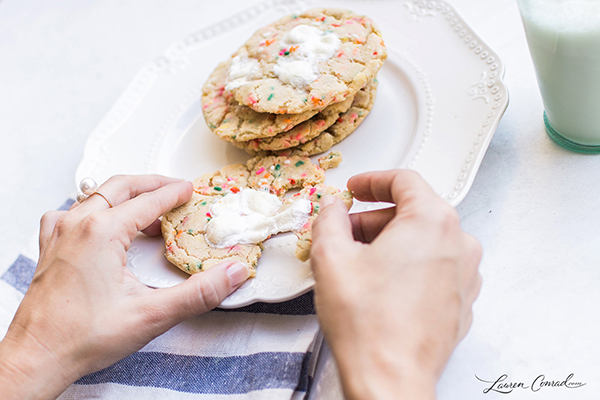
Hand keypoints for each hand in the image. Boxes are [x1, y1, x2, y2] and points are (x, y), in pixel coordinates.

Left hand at [0, 175, 249, 399]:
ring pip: (96, 195)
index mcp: (102, 232)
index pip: (149, 201)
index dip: (174, 193)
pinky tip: (100, 222)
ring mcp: (59, 233)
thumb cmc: (82, 337)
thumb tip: (231, 273)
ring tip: (145, 205)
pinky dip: (92, 208)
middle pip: (121, 186)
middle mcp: (78, 225)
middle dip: (152, 183)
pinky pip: (71, 212)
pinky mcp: (50, 246)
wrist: (38, 356)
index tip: (189, 190)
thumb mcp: (152, 315)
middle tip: (173, 187)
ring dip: (124, 194)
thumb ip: (199, 293)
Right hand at [310, 170, 481, 399]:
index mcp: (432, 221)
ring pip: (425, 240)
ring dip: (392, 242)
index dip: (372, 180)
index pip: (404, 180)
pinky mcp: (462, 300)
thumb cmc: (369, 325)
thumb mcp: (331, 257)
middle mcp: (459, 243)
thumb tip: (332, 208)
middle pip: (415, 211)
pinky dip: (410, 265)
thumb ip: (329, 219)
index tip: (356, 188)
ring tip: (361, 261)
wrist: (390, 379)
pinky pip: (435, 267)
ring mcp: (465, 274)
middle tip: (347, 230)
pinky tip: (382, 284)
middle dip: (376, 217)